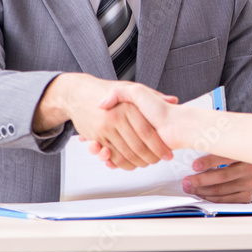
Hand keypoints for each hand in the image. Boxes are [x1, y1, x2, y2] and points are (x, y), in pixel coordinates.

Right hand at [38, 74, 176, 169]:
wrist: (79, 92)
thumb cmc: (106, 90)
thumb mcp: (130, 87)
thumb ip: (153, 94)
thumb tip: (172, 100)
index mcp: (128, 107)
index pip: (147, 132)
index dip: (159, 146)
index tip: (167, 153)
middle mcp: (116, 118)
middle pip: (137, 146)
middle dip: (150, 158)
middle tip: (158, 161)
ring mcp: (104, 129)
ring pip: (124, 153)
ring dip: (137, 163)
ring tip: (146, 164)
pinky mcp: (96, 137)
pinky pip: (111, 155)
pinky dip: (121, 163)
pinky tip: (129, 164)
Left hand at [182, 154, 251, 202]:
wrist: (249, 170)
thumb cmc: (234, 159)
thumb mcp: (228, 150)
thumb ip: (215, 151)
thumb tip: (190, 156)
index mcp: (243, 153)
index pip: (225, 157)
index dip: (209, 162)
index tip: (194, 166)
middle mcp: (249, 169)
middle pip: (222, 176)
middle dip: (200, 180)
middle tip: (187, 181)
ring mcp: (249, 183)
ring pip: (220, 190)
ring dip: (202, 190)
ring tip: (190, 188)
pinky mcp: (246, 196)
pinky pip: (224, 199)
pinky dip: (209, 197)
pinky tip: (201, 193)